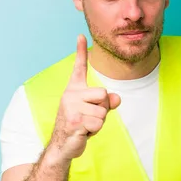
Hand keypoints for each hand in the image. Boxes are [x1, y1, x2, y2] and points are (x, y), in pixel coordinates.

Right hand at [50, 34, 120, 159]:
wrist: (63, 145)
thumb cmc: (81, 125)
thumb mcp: (96, 111)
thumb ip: (107, 102)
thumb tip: (117, 98)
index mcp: (75, 89)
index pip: (79, 68)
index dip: (81, 51)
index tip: (81, 35)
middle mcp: (71, 95)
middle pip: (103, 94)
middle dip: (102, 109)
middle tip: (89, 117)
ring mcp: (71, 108)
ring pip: (102, 111)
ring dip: (99, 122)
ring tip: (86, 126)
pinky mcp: (74, 121)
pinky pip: (98, 123)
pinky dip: (95, 131)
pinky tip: (83, 132)